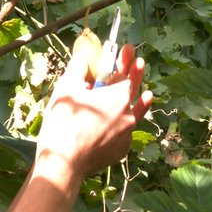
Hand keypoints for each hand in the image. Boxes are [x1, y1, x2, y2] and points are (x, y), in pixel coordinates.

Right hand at [35, 43, 152, 175]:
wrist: (64, 161)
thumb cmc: (65, 120)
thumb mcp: (67, 87)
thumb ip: (78, 68)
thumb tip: (84, 59)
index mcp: (119, 96)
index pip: (127, 73)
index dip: (126, 60)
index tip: (128, 49)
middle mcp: (129, 115)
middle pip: (134, 92)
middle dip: (135, 75)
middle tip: (139, 63)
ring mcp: (127, 135)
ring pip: (132, 115)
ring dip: (139, 103)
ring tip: (147, 95)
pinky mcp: (121, 151)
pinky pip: (122, 133)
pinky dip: (120, 126)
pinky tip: (115, 124)